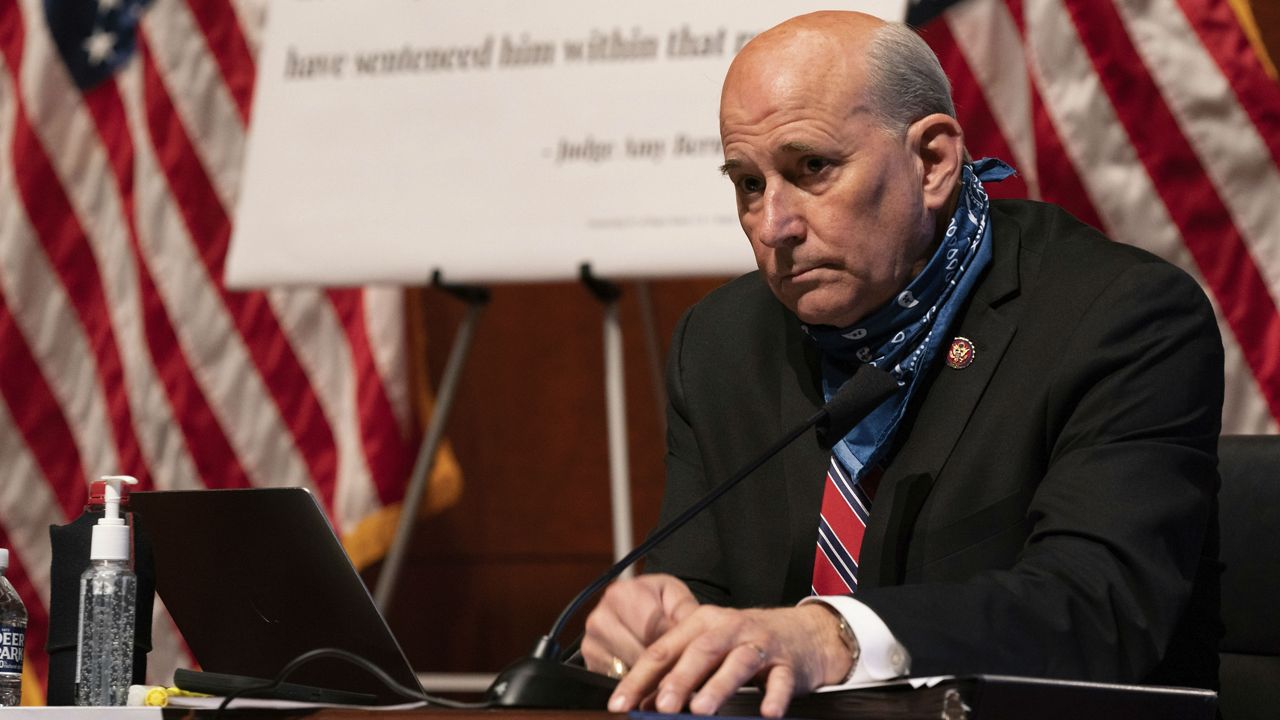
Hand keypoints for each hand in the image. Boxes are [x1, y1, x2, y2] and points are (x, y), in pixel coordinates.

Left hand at [584, 575, 853, 717]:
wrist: (805, 632)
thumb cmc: (745, 642)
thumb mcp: (709, 649)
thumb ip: (679, 672)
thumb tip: (646, 702)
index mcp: (701, 623)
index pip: (664, 650)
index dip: (639, 677)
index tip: (620, 703)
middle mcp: (728, 628)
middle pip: (700, 652)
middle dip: (679, 679)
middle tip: (661, 705)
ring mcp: (760, 643)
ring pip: (737, 663)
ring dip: (718, 686)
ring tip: (701, 709)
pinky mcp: (788, 662)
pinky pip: (781, 680)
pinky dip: (774, 696)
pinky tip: (766, 713)